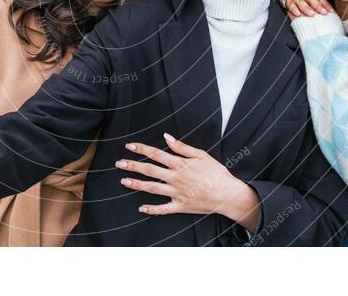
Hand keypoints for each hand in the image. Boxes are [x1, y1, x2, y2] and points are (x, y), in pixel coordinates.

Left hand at [116, 133, 260, 230]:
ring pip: (152, 188)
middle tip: (119, 163)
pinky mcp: (180, 206)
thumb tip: (167, 137)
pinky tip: (141, 209)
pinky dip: (152, 210)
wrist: (228, 194)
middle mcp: (175, 178)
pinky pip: (164, 209)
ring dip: (137, 184)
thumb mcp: (201, 155)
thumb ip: (182, 147)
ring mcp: (176, 193)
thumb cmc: (216, 173)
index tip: (129, 145)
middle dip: (133, 165)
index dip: (142, 149)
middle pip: (150, 170)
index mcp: (180, 164)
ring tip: (123, 181)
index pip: (156, 154)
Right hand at [284, 0, 333, 20]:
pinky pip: (290, 4)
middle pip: (312, 0)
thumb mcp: (308, 1)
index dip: (326, 5)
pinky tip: (298, 14)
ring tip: (312, 14)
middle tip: (324, 13)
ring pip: (301, 2)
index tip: (332, 12)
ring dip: (307, 8)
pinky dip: (294, 9)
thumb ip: (316, 6)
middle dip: (318, 7)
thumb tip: (328, 15)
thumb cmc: (299, 0)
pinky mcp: (287, 0)